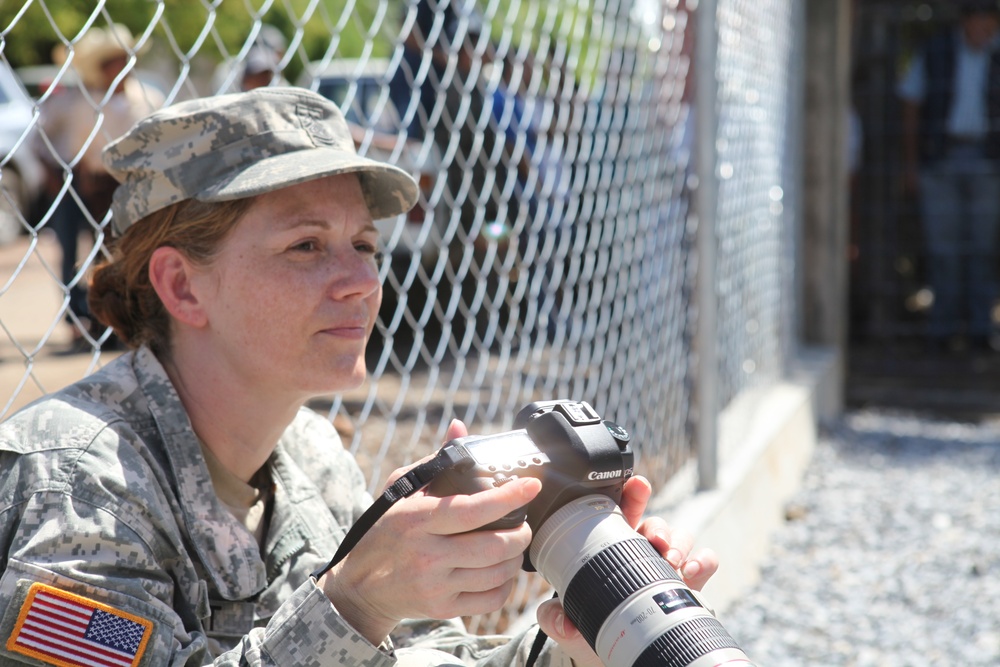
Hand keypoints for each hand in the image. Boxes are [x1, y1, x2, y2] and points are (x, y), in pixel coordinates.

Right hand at [321, 420, 541, 644]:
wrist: (361, 586)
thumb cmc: (386, 530)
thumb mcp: (401, 490)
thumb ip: (435, 460)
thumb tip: (460, 427)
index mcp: (417, 520)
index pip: (472, 510)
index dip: (508, 497)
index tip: (531, 485)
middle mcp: (427, 555)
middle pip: (494, 546)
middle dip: (521, 533)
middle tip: (524, 523)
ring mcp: (436, 585)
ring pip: (497, 573)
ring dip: (516, 557)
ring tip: (514, 544)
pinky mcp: (442, 609)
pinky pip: (491, 600)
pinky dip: (506, 585)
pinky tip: (501, 571)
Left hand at [535, 475, 718, 666]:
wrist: (621, 657)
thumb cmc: (596, 630)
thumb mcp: (570, 624)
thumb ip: (556, 619)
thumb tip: (557, 620)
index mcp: (612, 550)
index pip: (622, 514)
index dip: (631, 495)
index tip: (636, 486)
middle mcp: (643, 553)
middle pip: (655, 523)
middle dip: (658, 526)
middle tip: (655, 540)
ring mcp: (669, 567)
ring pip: (681, 538)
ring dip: (679, 544)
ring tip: (672, 562)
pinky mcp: (691, 585)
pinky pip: (706, 562)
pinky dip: (704, 561)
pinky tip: (693, 572)